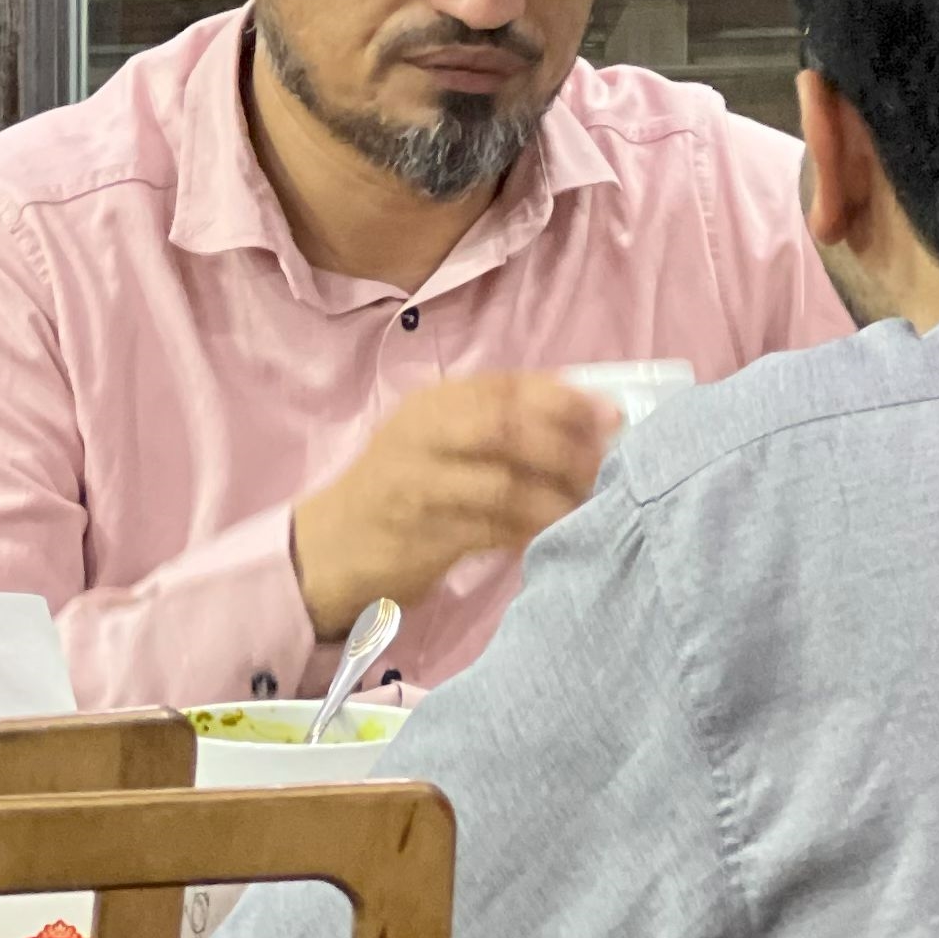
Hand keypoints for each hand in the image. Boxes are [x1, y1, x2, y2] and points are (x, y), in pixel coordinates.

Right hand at [291, 373, 616, 641]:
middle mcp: (423, 433)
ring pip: (505, 482)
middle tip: (609, 464)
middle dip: (566, 443)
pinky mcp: (422, 535)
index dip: (564, 397)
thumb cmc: (399, 494)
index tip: (611, 413)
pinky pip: (492, 531)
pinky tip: (556, 536)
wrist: (327, 551)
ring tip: (592, 505)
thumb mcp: (438, 444)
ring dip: (558, 496)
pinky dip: (531, 532)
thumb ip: (494, 427)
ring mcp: (419, 484)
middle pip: (506, 425)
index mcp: (432, 404)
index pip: (505, 386)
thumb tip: (583, 423)